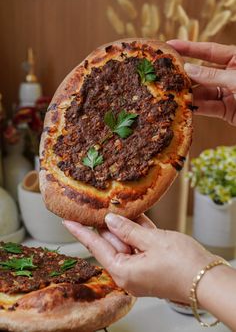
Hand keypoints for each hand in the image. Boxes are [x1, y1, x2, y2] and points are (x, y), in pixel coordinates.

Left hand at [63, 214, 214, 302]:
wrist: (207, 279)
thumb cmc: (182, 265)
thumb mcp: (152, 241)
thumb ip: (128, 229)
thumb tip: (110, 220)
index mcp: (123, 271)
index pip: (96, 247)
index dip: (81, 232)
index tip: (67, 221)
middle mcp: (129, 272)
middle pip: (111, 242)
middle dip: (106, 223)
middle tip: (97, 203)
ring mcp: (140, 268)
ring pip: (127, 240)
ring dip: (124, 224)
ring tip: (114, 204)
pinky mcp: (151, 263)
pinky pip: (139, 244)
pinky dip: (137, 230)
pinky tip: (133, 213)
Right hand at [167, 40, 235, 125]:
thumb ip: (212, 76)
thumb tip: (188, 69)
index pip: (209, 51)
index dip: (189, 48)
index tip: (170, 45)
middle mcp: (230, 75)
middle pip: (203, 73)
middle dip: (185, 75)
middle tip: (165, 74)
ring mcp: (228, 93)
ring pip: (203, 92)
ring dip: (189, 94)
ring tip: (171, 93)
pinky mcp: (227, 111)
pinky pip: (208, 107)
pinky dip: (197, 108)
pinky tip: (185, 107)